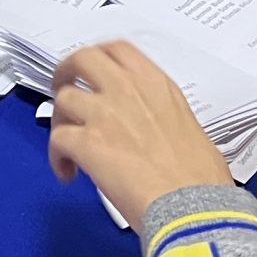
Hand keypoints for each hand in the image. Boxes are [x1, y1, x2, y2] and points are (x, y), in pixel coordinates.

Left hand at [46, 41, 232, 232]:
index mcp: (156, 85)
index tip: (90, 71)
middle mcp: (128, 91)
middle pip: (83, 59)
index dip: (97, 57)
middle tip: (64, 90)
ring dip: (60, 120)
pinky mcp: (88, 144)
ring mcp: (105, 114)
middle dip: (67, 72)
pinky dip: (56, 157)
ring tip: (68, 145)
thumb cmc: (200, 179)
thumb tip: (156, 133)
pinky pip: (57, 139)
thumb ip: (164, 118)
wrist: (193, 206)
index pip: (118, 50)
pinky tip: (67, 173)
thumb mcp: (190, 129)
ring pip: (64, 99)